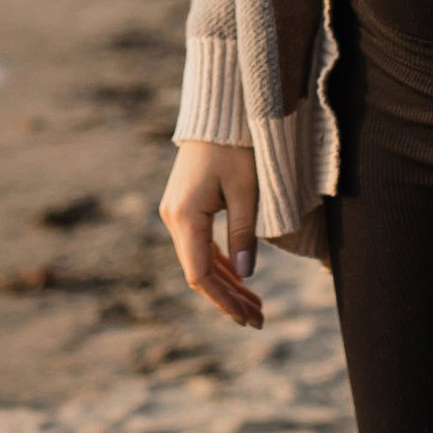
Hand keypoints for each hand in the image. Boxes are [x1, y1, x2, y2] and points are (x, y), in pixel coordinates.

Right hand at [160, 140, 262, 330]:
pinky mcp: (185, 207)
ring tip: (256, 306)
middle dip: (229, 298)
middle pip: (200, 272)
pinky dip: (222, 263)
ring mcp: (177, 213)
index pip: (200, 274)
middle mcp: (173, 218)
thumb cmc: (235, 147)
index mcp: (185, 217)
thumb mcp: (247, 191)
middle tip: (259, 320)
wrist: (217, 113)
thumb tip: (247, 276)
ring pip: (201, 260)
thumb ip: (245, 234)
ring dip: (228, 283)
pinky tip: (241, 279)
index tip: (248, 318)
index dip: (224, 301)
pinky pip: (201, 244)